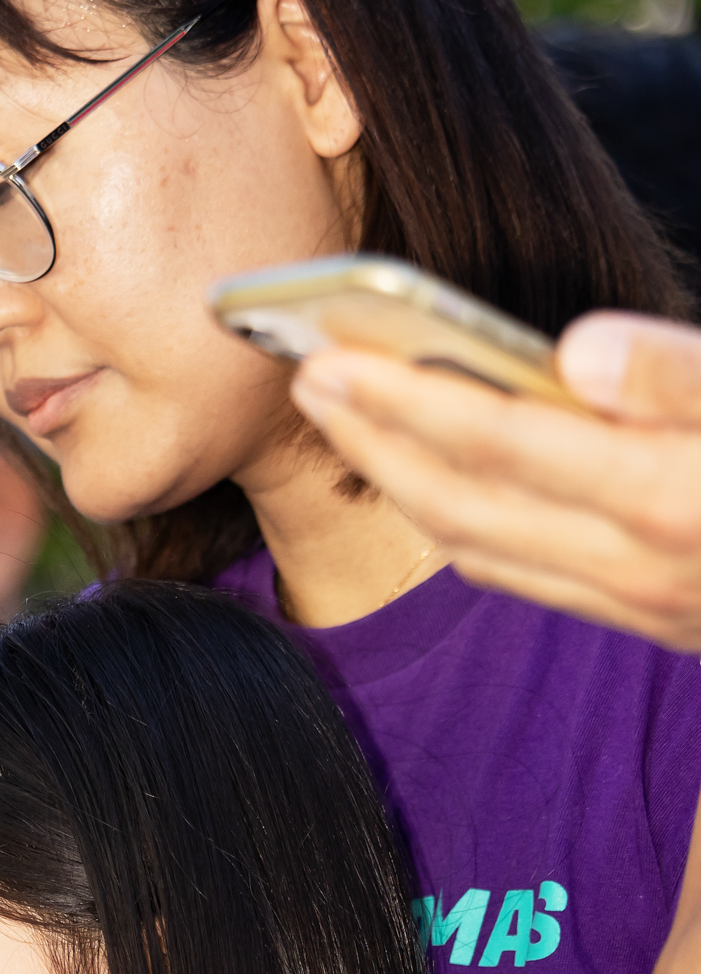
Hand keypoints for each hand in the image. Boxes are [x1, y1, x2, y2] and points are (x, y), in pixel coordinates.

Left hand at [290, 312, 700, 649]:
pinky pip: (520, 576)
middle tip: (309, 380)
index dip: (404, 400)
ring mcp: (643, 602)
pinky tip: (429, 479)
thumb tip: (573, 354)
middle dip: (372, 442)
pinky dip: (455, 526)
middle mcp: (641, 566)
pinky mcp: (650, 619)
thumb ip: (675, 371)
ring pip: (479, 550)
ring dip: (400, 485)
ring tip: (351, 419)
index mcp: (668, 496)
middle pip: (461, 506)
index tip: (329, 358)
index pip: (500, 444)